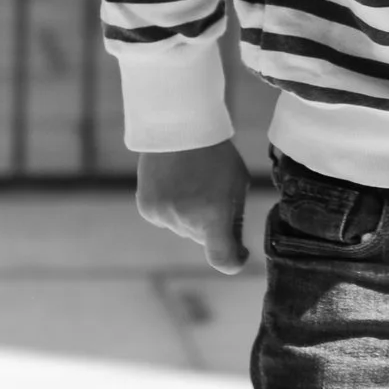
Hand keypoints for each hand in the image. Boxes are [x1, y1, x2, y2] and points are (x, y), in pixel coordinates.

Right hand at [135, 140, 250, 273]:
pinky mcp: (147, 208)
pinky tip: (174, 183)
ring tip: (191, 182)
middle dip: (212, 225)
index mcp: (213, 216)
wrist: (178, 127)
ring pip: (183, 229)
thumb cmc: (215, 155)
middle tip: (213, 194)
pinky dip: (172, 208)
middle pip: (203, 238)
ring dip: (190, 215)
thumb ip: (234, 217)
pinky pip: (165, 219)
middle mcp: (186, 221)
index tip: (241, 252)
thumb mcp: (237, 184)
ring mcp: (163, 216)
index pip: (222, 259)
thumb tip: (233, 245)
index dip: (234, 261)